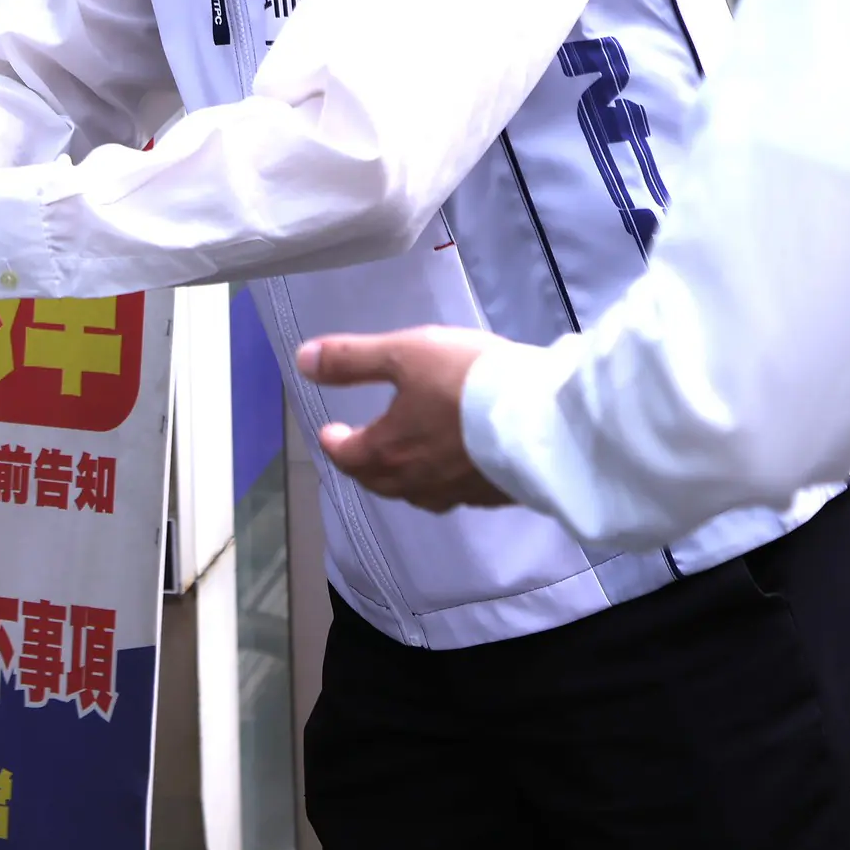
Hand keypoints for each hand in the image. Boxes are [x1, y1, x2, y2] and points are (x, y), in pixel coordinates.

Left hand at [295, 327, 515, 511]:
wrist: (546, 419)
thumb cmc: (467, 382)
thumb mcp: (404, 353)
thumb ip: (353, 359)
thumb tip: (302, 362)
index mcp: (389, 451)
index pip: (348, 456)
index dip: (335, 444)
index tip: (331, 433)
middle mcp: (418, 482)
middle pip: (380, 481)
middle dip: (364, 465)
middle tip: (360, 450)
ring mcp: (459, 494)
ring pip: (418, 493)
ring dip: (402, 479)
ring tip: (403, 462)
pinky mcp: (496, 496)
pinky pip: (457, 495)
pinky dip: (443, 483)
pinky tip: (455, 469)